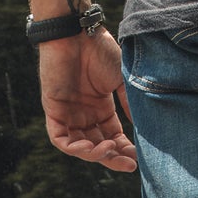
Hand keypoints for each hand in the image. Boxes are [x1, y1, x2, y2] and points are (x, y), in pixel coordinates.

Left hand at [39, 28, 136, 171]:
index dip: (124, 150)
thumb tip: (145, 130)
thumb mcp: (121, 80)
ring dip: (95, 154)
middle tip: (128, 164)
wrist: (76, 32)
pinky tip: (91, 147)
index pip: (113, 137)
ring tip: (109, 150)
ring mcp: (68, 113)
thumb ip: (129, 104)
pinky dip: (74, 148)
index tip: (139, 159)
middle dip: (113, 158)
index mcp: (101, 108)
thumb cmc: (100, 50)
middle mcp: (84, 114)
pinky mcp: (53, 110)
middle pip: (98, 145)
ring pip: (80, 146)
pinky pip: (60, 139)